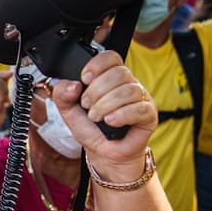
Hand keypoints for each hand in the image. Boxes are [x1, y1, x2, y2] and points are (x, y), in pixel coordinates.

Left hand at [51, 51, 155, 179]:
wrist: (101, 152)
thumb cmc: (90, 128)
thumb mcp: (68, 110)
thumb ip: (62, 93)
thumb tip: (73, 85)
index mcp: (111, 77)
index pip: (111, 57)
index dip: (97, 65)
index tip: (85, 79)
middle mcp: (128, 84)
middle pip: (119, 73)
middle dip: (97, 90)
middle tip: (87, 106)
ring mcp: (141, 98)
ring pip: (129, 90)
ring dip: (107, 104)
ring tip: (96, 117)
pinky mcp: (149, 115)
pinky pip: (140, 108)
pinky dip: (122, 115)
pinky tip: (110, 121)